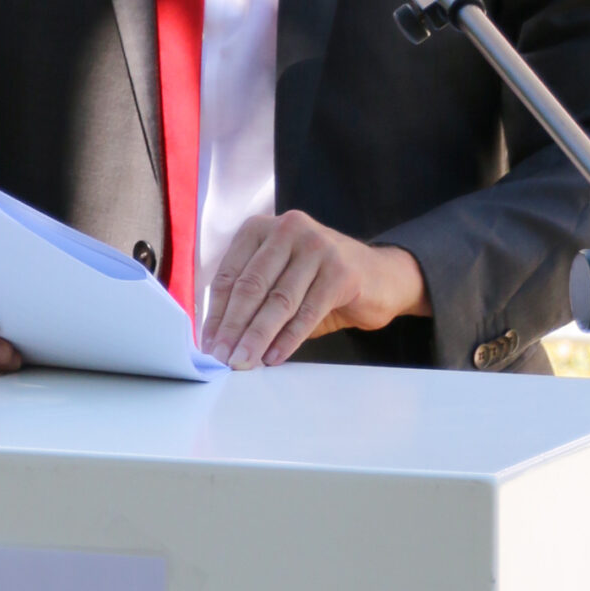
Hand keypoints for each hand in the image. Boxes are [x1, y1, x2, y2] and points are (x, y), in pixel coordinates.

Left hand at [201, 211, 428, 370]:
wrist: (380, 278)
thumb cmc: (319, 282)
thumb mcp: (279, 280)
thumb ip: (251, 298)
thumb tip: (219, 338)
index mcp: (262, 229)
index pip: (230, 275)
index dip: (217, 314)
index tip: (209, 345)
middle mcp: (288, 229)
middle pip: (251, 286)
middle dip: (234, 327)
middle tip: (223, 358)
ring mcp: (317, 246)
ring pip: (278, 300)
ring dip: (257, 336)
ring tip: (244, 361)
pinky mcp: (341, 271)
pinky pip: (307, 311)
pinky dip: (288, 338)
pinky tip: (274, 356)